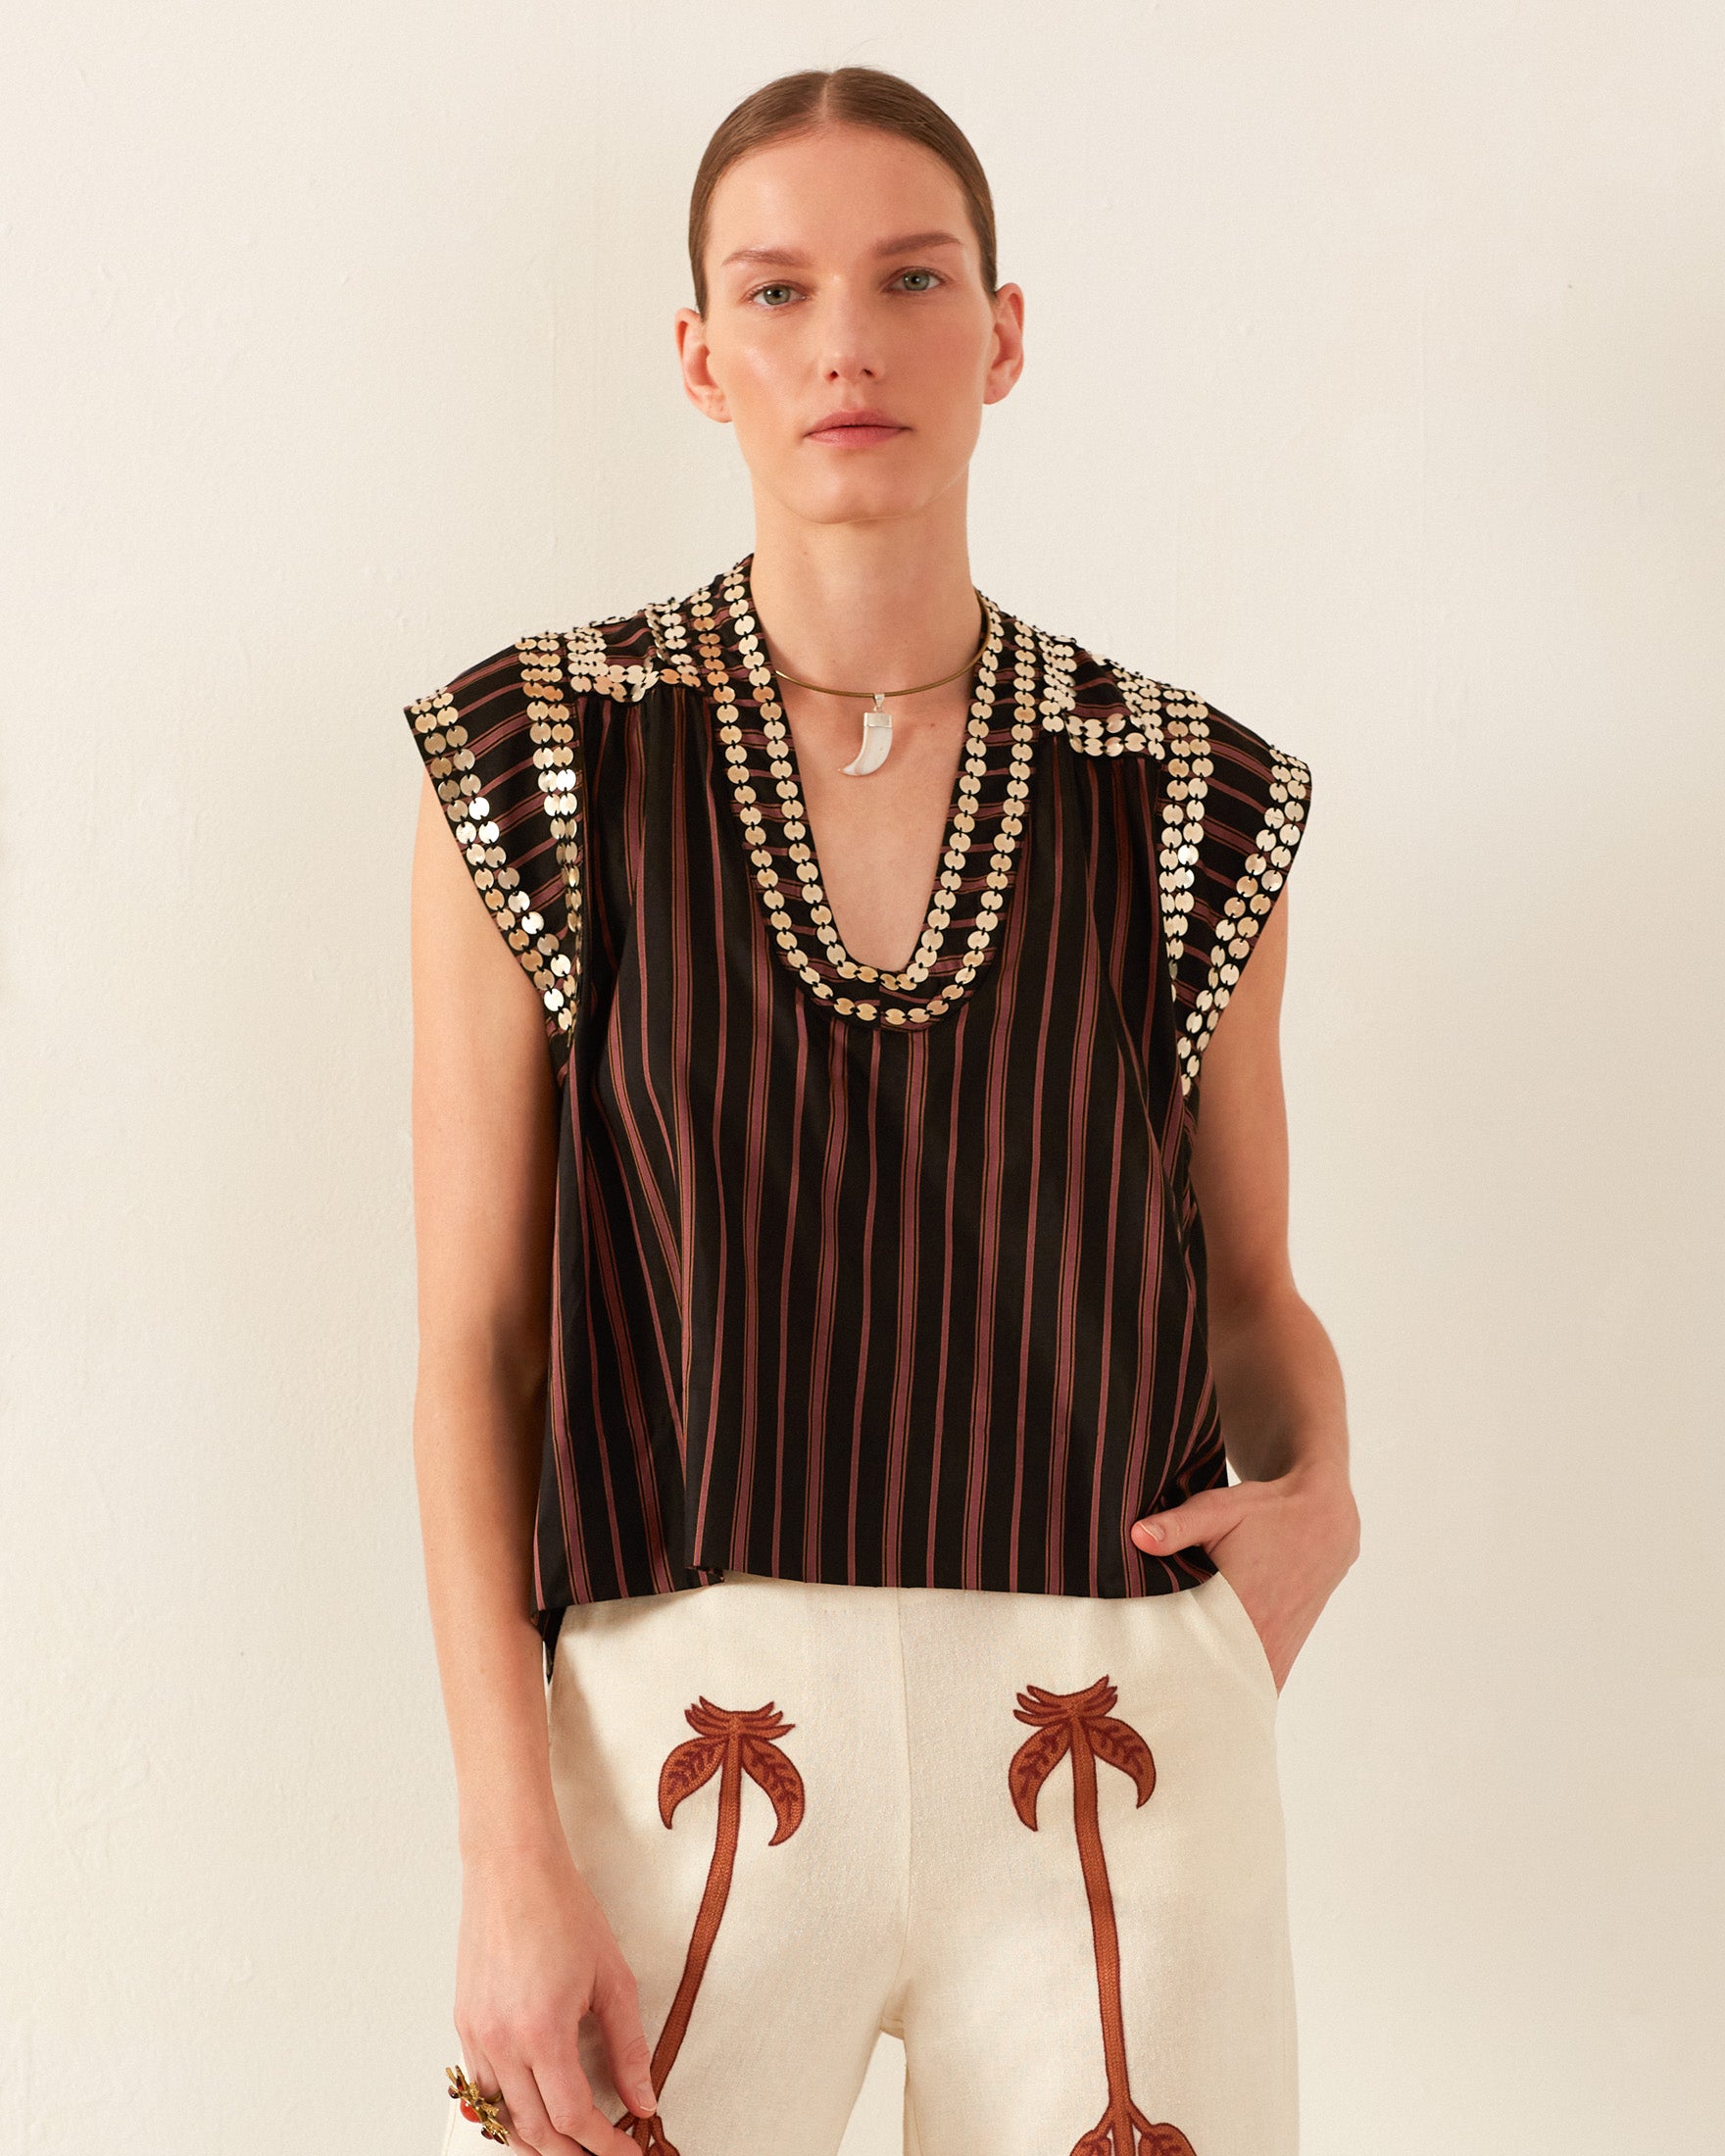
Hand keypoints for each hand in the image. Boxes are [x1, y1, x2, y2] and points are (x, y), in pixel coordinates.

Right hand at [453, 1828, 656, 2155]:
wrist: (513, 1869)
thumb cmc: (562, 1910)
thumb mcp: (612, 1979)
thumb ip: (628, 2047)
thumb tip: (643, 2099)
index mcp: (541, 2031)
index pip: (573, 2118)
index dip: (604, 2146)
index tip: (628, 2153)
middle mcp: (500, 2041)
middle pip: (535, 2131)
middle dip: (573, 2154)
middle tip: (604, 2154)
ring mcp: (475, 2034)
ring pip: (502, 2117)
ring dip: (537, 2141)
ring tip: (571, 2145)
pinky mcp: (464, 2024)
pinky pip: (482, 2088)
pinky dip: (507, 2112)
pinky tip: (531, 2112)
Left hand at [1130, 1462, 1359, 1690]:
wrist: (1324, 1523)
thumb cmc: (1268, 1514)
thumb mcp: (1221, 1509)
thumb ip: (1178, 1525)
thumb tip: (1137, 1537)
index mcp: (1244, 1607)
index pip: (1196, 1656)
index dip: (1165, 1670)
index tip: (1141, 1676)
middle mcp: (1265, 1639)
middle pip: (1214, 1684)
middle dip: (1180, 1691)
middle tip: (1147, 1691)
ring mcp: (1278, 1653)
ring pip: (1238, 1693)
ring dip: (1208, 1694)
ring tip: (1172, 1695)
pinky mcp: (1285, 1655)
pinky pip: (1257, 1687)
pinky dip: (1233, 1692)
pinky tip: (1205, 1690)